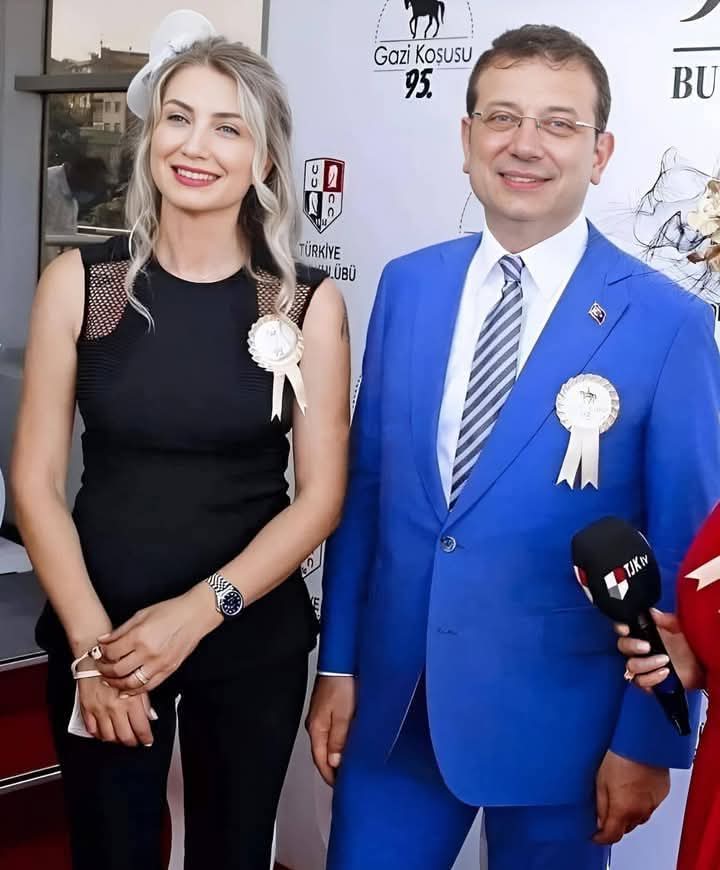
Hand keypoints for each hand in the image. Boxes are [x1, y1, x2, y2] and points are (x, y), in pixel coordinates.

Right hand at [77, 671, 155, 746]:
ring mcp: (99, 709)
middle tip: (135, 741)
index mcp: (130, 700)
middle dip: (132, 742)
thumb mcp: (137, 679)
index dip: (145, 738)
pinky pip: (92, 729)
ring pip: (108, 736)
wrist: (95, 655)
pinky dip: (99, 734)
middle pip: (124, 736)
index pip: (140, 728)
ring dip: (116, 740)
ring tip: (121, 737)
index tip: (147, 740)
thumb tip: (151, 716)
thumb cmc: (117, 664)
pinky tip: (105, 732)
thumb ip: (144, 700)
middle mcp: (114, 707)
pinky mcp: (86, 708)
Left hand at [96, 585, 221, 694]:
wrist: (195, 615)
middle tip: (100, 667)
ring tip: (109, 680)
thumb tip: (102, 641)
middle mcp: (148, 652)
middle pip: (117, 670)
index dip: (101, 654)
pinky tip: (125, 689)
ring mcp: (159, 664)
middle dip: (104, 670)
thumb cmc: (170, 611)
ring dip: (116, 684)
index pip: (111, 652)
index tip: (99, 652)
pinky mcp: (168, 670)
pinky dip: (134, 691)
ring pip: (130, 683)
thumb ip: (120, 630)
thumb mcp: (141, 615)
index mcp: (139, 636)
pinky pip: (147, 687)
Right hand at [306, 675, 355, 785]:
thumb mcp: (344, 715)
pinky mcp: (328, 709)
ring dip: (337, 755)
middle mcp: (316, 724)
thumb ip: (339, 740)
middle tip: (346, 781)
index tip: (339, 787)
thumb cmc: (342, 683)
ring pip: (327, 743)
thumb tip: (335, 762)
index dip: (330, 777)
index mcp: (317, 728)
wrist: (342, 661)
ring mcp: (321, 716)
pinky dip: (338, 742)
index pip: (320, 761)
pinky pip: (332, 732)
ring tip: (349, 766)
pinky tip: (348, 744)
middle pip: (323, 753)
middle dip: (333, 768)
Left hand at [594, 750, 668, 843]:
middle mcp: (641, 811)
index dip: (601, 838)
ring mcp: (654, 803)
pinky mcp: (662, 793)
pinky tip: (634, 787)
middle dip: (615, 823)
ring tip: (620, 796)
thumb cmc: (620, 755)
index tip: (595, 835)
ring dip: (629, 813)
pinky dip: (641, 801)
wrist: (643, 742)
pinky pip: (649, 804)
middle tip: (605, 812)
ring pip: (639, 817)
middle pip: (626, 827)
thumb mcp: (600, 780)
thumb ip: (601, 805)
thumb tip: (599, 820)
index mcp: (624, 810)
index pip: (612, 835)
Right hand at [615, 609, 704, 690]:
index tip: (626, 629)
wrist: (700, 666)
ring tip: (664, 660)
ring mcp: (643, 666)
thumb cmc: (688, 646)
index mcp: (643, 634)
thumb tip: (652, 612)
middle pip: (622, 646)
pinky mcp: (648, 682)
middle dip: (632, 646)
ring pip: (631, 666)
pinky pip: (641, 682)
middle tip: (647, 646)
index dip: (621, 628)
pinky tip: (665, 672)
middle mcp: (639, 650)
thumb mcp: (679, 627)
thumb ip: (665, 619)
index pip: (623, 629)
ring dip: (646, 664)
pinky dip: (652, 677)